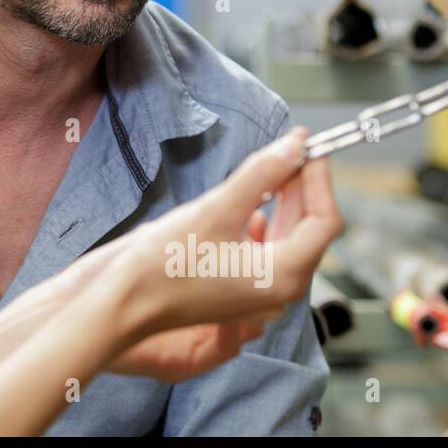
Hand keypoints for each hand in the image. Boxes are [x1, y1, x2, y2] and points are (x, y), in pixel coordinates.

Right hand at [84, 127, 342, 356]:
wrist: (123, 302)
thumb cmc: (165, 263)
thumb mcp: (216, 208)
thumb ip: (262, 174)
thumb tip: (296, 145)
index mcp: (284, 275)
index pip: (324, 219)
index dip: (319, 178)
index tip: (309, 145)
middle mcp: (280, 289)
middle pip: (310, 230)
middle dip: (303, 187)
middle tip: (291, 149)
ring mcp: (259, 293)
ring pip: (288, 239)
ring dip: (285, 202)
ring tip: (274, 167)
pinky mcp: (239, 288)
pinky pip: (266, 251)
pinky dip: (266, 221)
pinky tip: (252, 201)